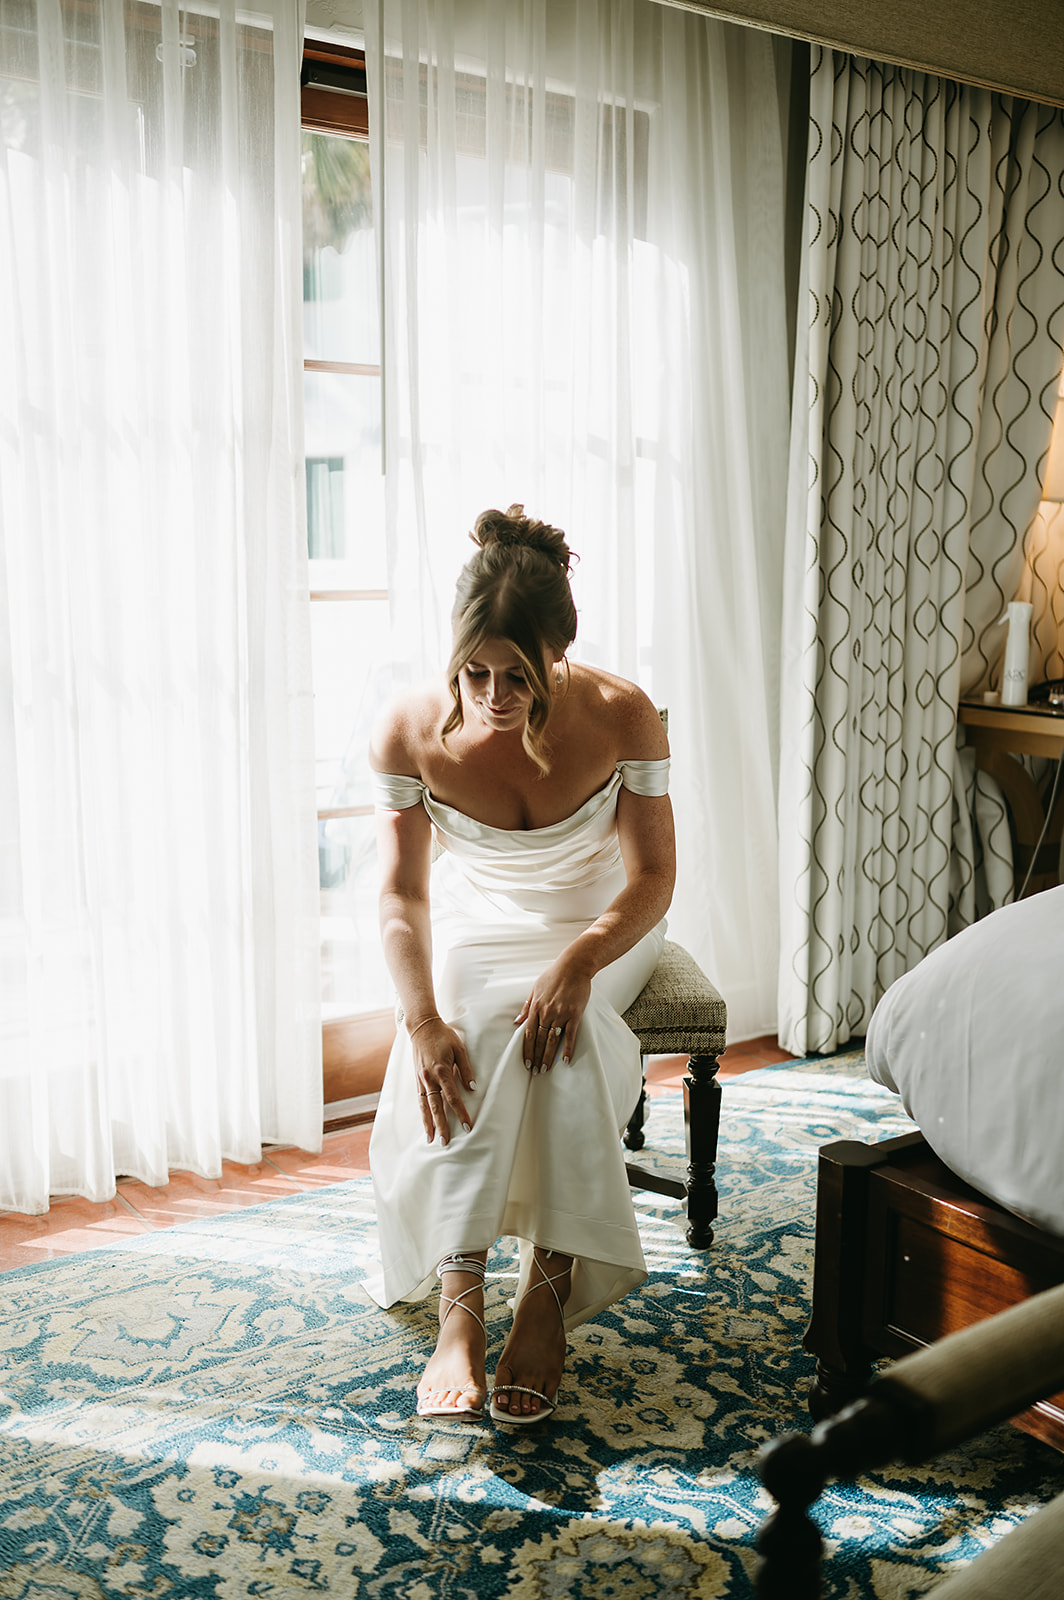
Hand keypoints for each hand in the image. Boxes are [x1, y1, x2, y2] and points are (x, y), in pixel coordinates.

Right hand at [411, 1018, 475, 1144]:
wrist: (422, 1026)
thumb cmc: (443, 1035)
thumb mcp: (459, 1048)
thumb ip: (465, 1069)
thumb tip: (472, 1087)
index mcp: (442, 1070)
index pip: (452, 1097)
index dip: (460, 1112)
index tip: (466, 1125)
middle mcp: (429, 1077)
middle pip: (436, 1106)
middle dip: (441, 1125)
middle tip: (445, 1142)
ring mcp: (421, 1079)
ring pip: (424, 1106)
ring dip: (428, 1123)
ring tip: (431, 1138)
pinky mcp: (416, 1078)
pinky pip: (419, 1099)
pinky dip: (422, 1112)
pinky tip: (424, 1122)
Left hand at [515, 953, 591, 1072]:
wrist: (574, 966)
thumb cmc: (554, 975)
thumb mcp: (535, 988)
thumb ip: (527, 1006)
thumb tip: (517, 1021)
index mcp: (536, 1007)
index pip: (529, 1033)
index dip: (527, 1049)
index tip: (526, 1061)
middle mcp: (547, 1013)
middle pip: (540, 1040)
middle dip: (537, 1057)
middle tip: (535, 1071)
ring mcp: (561, 1014)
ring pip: (552, 1040)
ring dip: (548, 1056)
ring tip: (546, 1068)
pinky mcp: (575, 1014)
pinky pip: (570, 1035)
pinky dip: (567, 1048)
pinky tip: (565, 1059)